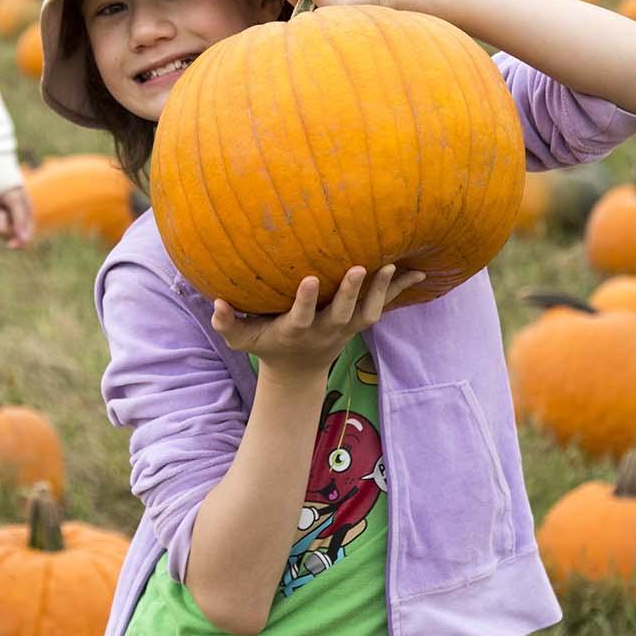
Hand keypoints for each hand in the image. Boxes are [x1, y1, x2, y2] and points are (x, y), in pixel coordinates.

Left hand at [0, 186, 33, 249]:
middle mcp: (14, 224)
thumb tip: (24, 240)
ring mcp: (1, 223)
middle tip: (2, 211)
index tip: (10, 245)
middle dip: (3, 223)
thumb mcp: (16, 201)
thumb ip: (19, 220)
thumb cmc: (10, 189)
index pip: (24, 239)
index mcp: (26, 220)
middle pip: (6, 235)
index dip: (18, 244)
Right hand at [210, 264, 426, 377]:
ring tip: (392, 264)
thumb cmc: (266, 346)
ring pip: (368, 312)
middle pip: (342, 313)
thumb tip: (215, 304)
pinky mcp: (359, 323)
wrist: (299, 371)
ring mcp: (346, 328)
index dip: (306, 300)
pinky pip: (383, 306)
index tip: (308, 278)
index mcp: (296, 331)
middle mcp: (325, 331)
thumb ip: (227, 324)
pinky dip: (399, 289)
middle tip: (359, 266)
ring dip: (381, 290)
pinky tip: (420, 270)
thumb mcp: (242, 341)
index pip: (302, 316)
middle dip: (350, 291)